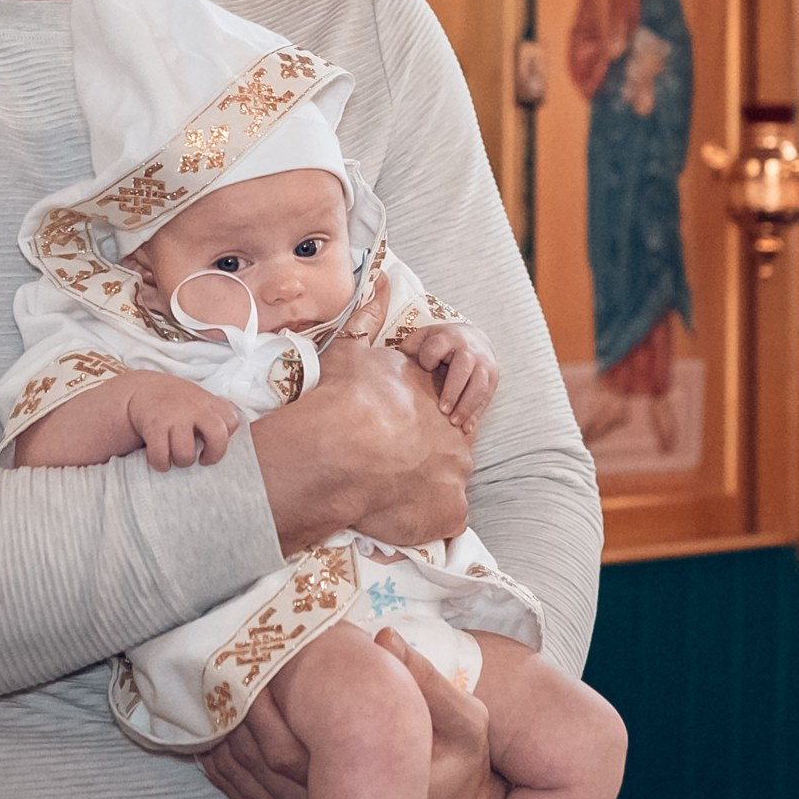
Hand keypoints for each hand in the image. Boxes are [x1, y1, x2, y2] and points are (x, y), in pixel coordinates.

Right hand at [123, 372, 241, 471]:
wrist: (143, 389)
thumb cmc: (178, 402)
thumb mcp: (200, 400)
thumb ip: (216, 414)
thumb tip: (236, 435)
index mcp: (209, 402)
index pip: (231, 422)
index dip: (226, 438)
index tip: (213, 443)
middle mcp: (194, 407)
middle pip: (217, 437)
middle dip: (213, 455)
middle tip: (203, 459)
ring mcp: (174, 417)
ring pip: (185, 454)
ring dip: (181, 462)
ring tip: (177, 456)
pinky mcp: (154, 426)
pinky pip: (161, 457)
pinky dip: (160, 463)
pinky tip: (161, 458)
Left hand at [196, 628, 501, 798]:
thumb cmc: (462, 763)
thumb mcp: (464, 722)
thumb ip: (427, 682)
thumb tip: (385, 638)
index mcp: (364, 798)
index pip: (290, 753)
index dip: (266, 703)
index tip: (260, 658)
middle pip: (259, 763)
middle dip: (239, 708)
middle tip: (227, 658)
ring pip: (246, 780)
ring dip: (227, 729)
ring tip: (220, 679)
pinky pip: (248, 795)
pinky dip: (229, 758)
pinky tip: (221, 720)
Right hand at [250, 338, 471, 550]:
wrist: (340, 447)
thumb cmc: (343, 399)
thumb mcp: (353, 348)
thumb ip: (370, 316)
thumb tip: (381, 278)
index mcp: (436, 397)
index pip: (440, 407)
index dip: (415, 421)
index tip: (392, 431)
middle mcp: (455, 433)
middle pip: (446, 447)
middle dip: (423, 456)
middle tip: (386, 464)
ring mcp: (458, 473)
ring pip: (448, 483)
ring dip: (425, 488)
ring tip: (389, 492)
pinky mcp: (451, 510)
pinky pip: (448, 519)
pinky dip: (429, 520)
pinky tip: (402, 515)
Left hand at [407, 322, 499, 430]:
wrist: (473, 339)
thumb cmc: (440, 343)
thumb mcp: (424, 338)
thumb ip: (409, 349)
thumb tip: (393, 366)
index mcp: (448, 337)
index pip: (437, 348)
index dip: (429, 359)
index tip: (424, 368)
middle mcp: (469, 349)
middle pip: (463, 369)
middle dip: (453, 391)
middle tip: (442, 410)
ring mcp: (484, 364)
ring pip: (479, 386)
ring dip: (467, 406)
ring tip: (454, 422)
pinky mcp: (493, 378)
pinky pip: (487, 398)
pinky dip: (476, 415)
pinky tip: (467, 429)